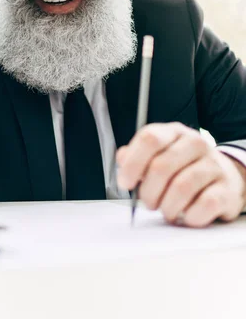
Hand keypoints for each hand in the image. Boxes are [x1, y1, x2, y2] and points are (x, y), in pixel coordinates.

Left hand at [116, 122, 245, 226]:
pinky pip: (203, 205)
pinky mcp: (227, 188)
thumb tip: (122, 159)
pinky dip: (190, 216)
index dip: (133, 163)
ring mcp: (213, 164)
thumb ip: (136, 156)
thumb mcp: (159, 154)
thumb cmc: (184, 167)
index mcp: (174, 132)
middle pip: (162, 166)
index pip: (150, 139)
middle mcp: (195, 143)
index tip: (125, 182)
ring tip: (166, 210)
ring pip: (181, 188)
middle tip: (148, 202)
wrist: (226, 176)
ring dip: (167, 206)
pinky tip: (187, 215)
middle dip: (148, 191)